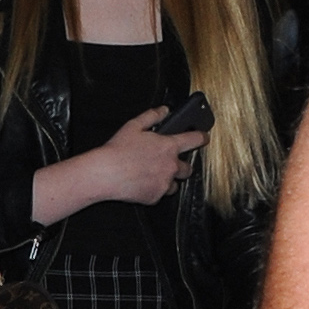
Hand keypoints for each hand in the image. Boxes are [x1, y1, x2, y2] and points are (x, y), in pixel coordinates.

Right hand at [85, 106, 202, 208]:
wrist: (104, 174)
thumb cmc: (117, 151)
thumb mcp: (133, 126)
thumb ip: (152, 116)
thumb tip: (164, 111)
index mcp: (169, 146)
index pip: (195, 139)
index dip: (202, 137)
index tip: (203, 138)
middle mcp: (170, 166)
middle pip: (188, 168)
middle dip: (182, 166)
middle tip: (170, 164)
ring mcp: (164, 183)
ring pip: (174, 185)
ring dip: (168, 180)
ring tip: (153, 177)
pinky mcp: (155, 197)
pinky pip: (159, 195)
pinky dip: (154, 191)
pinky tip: (142, 184)